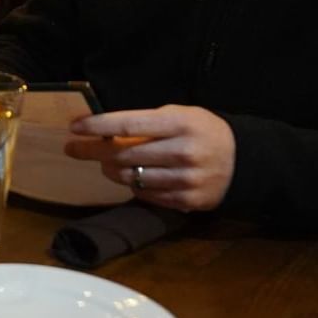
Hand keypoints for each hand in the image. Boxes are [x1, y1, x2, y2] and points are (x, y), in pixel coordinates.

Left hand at [63, 104, 236, 210]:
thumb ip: (145, 122)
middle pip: (124, 153)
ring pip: (131, 177)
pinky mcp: (187, 200)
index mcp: (180, 123)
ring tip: (106, 163)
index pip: (128, 124)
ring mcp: (186, 179)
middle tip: (75, 148)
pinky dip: (133, 186)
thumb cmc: (202, 132)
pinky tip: (132, 177)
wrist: (244, 161)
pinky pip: (145, 195)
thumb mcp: (179, 116)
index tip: (74, 127)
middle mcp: (183, 151)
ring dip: (111, 170)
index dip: (97, 126)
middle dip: (93, 151)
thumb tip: (102, 130)